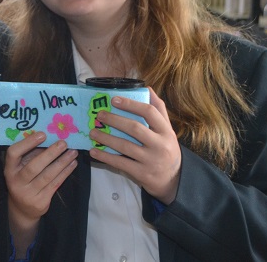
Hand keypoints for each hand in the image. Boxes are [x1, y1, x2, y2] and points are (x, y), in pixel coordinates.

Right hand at [5, 131, 76, 252]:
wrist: (22, 209)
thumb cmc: (23, 180)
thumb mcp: (21, 168)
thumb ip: (31, 154)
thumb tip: (50, 137)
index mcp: (9, 169)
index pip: (13, 153)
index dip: (27, 143)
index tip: (43, 134)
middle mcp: (16, 182)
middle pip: (34, 167)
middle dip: (50, 154)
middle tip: (63, 143)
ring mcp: (28, 193)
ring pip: (47, 176)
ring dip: (62, 162)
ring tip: (73, 152)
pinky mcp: (40, 202)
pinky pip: (55, 184)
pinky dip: (65, 173)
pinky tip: (72, 164)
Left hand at [89, 88, 180, 204]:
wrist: (174, 179)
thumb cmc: (166, 148)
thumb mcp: (167, 130)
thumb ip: (158, 110)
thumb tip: (146, 87)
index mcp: (166, 131)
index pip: (149, 112)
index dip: (131, 104)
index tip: (114, 99)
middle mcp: (160, 145)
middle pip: (135, 128)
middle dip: (114, 120)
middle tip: (99, 115)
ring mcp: (151, 160)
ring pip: (125, 146)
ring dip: (106, 138)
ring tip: (92, 132)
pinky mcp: (142, 174)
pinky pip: (120, 163)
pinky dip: (105, 156)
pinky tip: (94, 151)